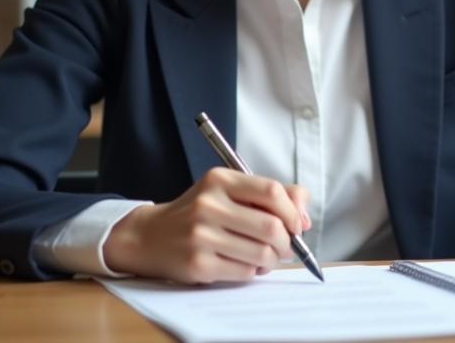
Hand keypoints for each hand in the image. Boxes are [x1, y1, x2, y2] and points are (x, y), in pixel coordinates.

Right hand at [103, 167, 310, 283]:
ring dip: (271, 260)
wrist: (150, 236)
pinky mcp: (198, 264)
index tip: (297, 224)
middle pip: (271, 227)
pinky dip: (252, 272)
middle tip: (284, 246)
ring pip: (261, 254)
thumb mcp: (227, 191)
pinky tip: (243, 264)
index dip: (292, 211)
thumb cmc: (198, 213)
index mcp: (219, 180)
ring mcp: (201, 236)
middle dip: (287, 242)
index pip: (271, 191)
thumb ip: (269, 196)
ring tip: (263, 257)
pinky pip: (244, 273)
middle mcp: (209, 205)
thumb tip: (304, 217)